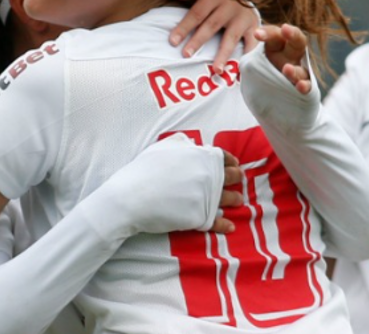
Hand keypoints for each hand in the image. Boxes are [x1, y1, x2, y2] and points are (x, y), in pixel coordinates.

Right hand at [100, 134, 240, 236]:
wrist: (129, 198)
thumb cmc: (142, 172)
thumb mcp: (161, 147)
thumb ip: (181, 143)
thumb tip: (192, 143)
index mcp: (199, 155)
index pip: (223, 156)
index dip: (230, 161)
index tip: (234, 165)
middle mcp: (207, 173)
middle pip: (230, 176)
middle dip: (237, 178)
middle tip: (239, 181)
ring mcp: (205, 195)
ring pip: (227, 198)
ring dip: (235, 199)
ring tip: (238, 201)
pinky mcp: (199, 216)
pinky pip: (217, 221)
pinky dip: (225, 224)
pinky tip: (230, 226)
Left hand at [169, 0, 258, 70]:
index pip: (196, 13)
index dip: (184, 27)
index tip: (172, 42)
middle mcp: (229, 6)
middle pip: (211, 25)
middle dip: (198, 41)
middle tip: (186, 55)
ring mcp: (243, 17)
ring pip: (231, 38)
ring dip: (223, 55)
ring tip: (216, 70)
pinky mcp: (254, 27)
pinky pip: (251, 43)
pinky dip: (246, 56)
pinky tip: (240, 70)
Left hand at [254, 23, 312, 95]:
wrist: (270, 92)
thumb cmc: (261, 71)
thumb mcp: (253, 62)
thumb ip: (251, 61)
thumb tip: (241, 65)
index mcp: (278, 45)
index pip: (274, 34)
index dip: (267, 33)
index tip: (257, 34)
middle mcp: (291, 55)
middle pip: (297, 41)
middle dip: (292, 34)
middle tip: (285, 29)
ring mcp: (298, 70)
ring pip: (301, 68)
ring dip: (294, 70)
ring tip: (286, 69)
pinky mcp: (303, 85)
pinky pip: (308, 85)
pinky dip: (305, 86)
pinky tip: (300, 86)